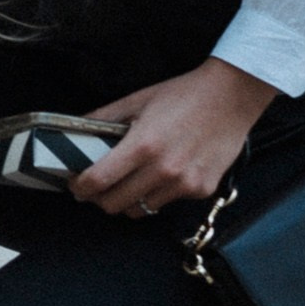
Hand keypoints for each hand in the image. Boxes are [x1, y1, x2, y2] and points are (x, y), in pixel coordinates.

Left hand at [72, 59, 279, 216]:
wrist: (231, 96)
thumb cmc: (184, 95)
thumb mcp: (138, 99)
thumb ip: (103, 118)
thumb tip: (73, 130)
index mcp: (142, 145)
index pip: (98, 181)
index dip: (80, 188)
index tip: (75, 186)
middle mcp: (163, 169)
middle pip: (114, 205)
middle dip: (100, 198)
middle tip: (98, 188)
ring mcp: (184, 183)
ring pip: (140, 210)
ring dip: (128, 200)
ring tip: (128, 183)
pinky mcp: (201, 190)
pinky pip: (167, 202)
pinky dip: (158, 195)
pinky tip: (162, 175)